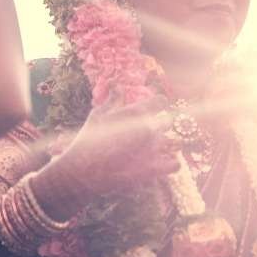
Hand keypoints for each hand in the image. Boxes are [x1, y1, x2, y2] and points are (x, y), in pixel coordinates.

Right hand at [31, 94, 179, 218]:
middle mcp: (149, 129)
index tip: (152, 109)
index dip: (157, 105)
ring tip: (146, 150)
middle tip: (145, 133)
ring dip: (162, 144)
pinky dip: (171, 163)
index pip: (161, 101)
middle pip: (167, 122)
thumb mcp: (97, 115)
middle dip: (159, 125)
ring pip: (170, 142)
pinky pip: (174, 164)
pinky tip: (162, 162)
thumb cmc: (87, 141)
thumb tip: (117, 84)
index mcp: (137, 113)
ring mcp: (153, 150)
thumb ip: (112, 99)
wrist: (81, 172)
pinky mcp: (153, 170)